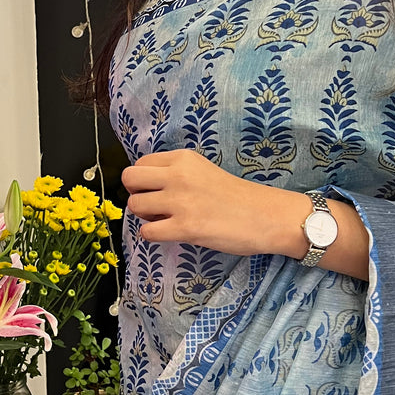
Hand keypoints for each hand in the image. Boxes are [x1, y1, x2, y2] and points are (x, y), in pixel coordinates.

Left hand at [122, 149, 308, 257]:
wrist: (265, 216)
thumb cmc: (237, 196)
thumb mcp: (203, 171)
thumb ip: (177, 173)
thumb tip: (147, 188)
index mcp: (183, 159)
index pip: (141, 163)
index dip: (143, 180)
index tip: (156, 191)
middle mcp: (178, 175)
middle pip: (129, 178)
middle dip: (136, 194)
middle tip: (153, 206)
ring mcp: (180, 201)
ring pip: (134, 206)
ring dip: (145, 217)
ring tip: (165, 221)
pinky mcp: (185, 227)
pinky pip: (147, 232)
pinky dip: (153, 235)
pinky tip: (171, 233)